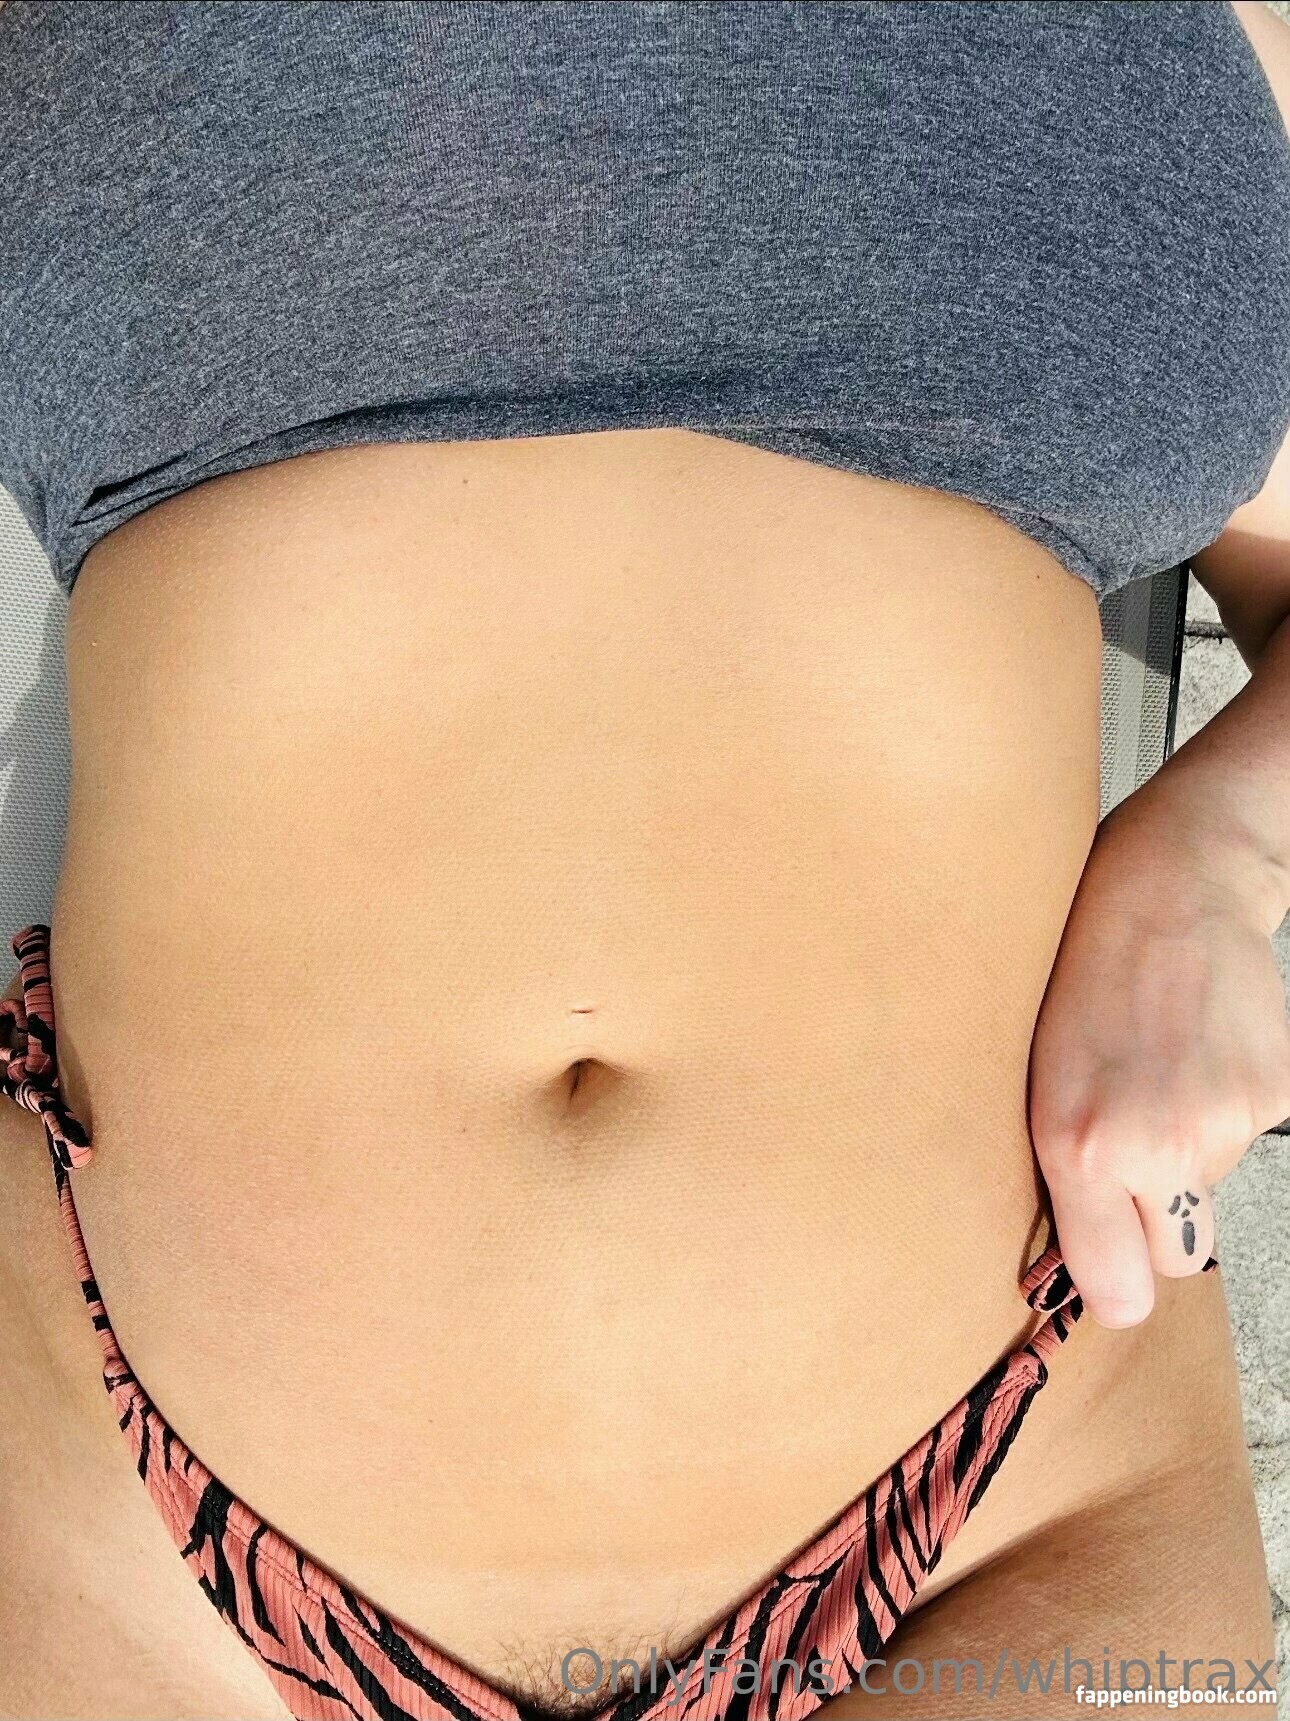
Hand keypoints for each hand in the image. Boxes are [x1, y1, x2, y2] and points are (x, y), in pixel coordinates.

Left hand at [1027, 780, 1289, 1327]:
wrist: (1172, 886)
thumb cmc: (1083, 972)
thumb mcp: (1038, 1076)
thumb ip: (1065, 1173)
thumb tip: (1089, 1261)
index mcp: (1078, 1146)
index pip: (1121, 1291)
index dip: (1117, 1284)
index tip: (1112, 1268)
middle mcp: (1155, 1146)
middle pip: (1177, 1254)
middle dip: (1156, 1217)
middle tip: (1131, 1142)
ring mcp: (1226, 1122)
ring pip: (1211, 1187)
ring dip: (1186, 1146)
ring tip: (1157, 1068)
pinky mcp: (1279, 1094)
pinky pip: (1249, 1136)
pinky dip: (1228, 1106)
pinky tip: (1199, 1051)